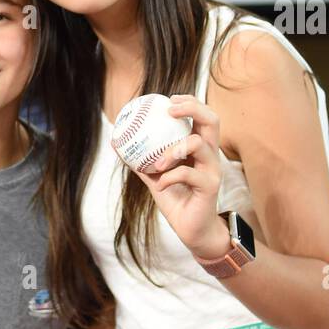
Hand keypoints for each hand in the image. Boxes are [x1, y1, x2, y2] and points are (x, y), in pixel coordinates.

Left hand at [132, 94, 230, 260]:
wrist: (191, 228)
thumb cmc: (175, 198)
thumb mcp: (154, 176)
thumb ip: (139, 160)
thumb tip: (115, 142)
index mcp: (200, 148)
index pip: (203, 116)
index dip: (190, 102)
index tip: (168, 99)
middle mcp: (210, 155)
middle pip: (212, 121)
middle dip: (192, 109)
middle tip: (170, 111)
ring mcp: (212, 170)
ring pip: (198, 144)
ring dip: (172, 150)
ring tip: (157, 164)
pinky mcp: (210, 187)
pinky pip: (189, 174)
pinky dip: (169, 178)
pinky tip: (159, 186)